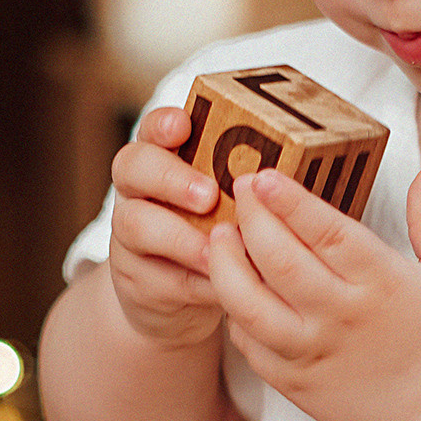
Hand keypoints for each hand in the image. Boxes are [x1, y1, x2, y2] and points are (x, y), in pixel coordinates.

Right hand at [106, 106, 224, 349]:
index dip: (164, 124)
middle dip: (171, 177)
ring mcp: (128, 234)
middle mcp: (139, 189)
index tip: (184, 126)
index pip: (153, 128)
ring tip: (216, 252)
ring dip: (180, 237)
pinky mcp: (134, 277)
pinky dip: (190, 281)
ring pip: (135, 224)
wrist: (190, 297)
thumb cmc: (225, 235)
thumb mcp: (235, 205)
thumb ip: (248, 187)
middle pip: (133, 166)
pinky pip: (155, 276)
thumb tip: (291, 179)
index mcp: (165, 158)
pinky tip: (219, 284)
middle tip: (208, 196)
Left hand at [207, 160, 420, 420]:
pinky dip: (234, 315)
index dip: (290, 201)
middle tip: (239, 190)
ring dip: (226, 267)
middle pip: (280, 259)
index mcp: (382, 282)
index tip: (265, 176)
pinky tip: (231, 290)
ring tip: (219, 237)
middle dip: (251, 218)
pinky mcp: (296, 382)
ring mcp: (314, 352)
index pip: (327, 231)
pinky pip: (251, 346)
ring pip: (251, 305)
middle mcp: (342, 315)